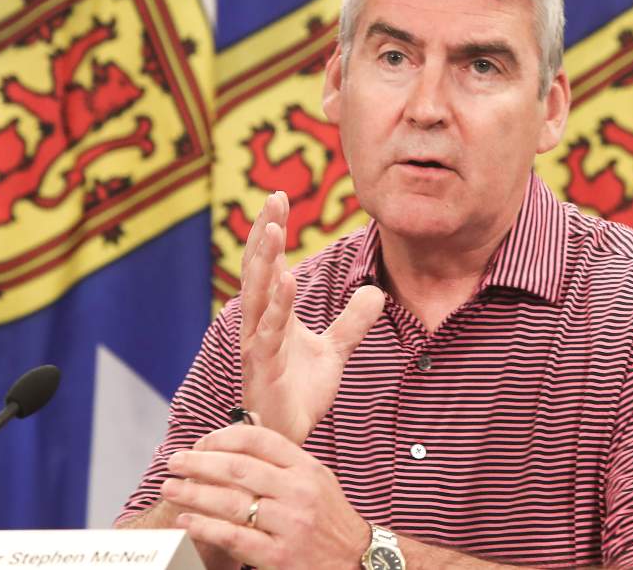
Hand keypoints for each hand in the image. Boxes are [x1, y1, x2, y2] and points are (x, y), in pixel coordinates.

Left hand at [162, 423, 369, 568]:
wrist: (354, 559)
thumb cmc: (328, 516)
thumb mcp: (315, 477)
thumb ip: (282, 458)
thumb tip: (242, 431)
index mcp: (306, 467)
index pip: (259, 440)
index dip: (223, 437)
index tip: (201, 443)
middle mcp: (299, 492)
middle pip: (239, 469)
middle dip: (199, 463)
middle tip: (174, 461)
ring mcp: (290, 525)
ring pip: (232, 503)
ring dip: (194, 493)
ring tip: (171, 488)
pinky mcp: (280, 557)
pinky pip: (235, 537)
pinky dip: (205, 527)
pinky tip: (186, 521)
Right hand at [240, 191, 383, 443]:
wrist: (288, 437)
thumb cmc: (299, 393)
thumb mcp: (334, 351)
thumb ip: (352, 322)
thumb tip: (376, 291)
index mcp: (272, 313)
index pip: (270, 262)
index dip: (273, 230)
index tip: (279, 196)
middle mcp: (258, 322)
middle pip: (258, 268)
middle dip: (265, 232)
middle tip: (274, 196)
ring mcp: (256, 343)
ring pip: (257, 294)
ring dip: (266, 260)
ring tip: (276, 228)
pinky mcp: (261, 367)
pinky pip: (267, 331)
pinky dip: (277, 305)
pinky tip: (287, 279)